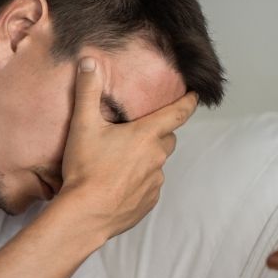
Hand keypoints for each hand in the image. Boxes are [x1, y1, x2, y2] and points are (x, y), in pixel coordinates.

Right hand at [59, 57, 197, 237]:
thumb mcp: (83, 126)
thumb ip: (87, 91)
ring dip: (145, 160)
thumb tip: (88, 62)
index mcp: (146, 135)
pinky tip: (117, 185)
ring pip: (156, 164)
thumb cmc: (85, 169)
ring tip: (119, 163)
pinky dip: (138, 183)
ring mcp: (154, 182)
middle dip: (158, 133)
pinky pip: (149, 187)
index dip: (188, 102)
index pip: (177, 113)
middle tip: (137, 133)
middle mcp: (157, 157)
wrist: (85, 215)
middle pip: (167, 138)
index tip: (195, 95)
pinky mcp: (148, 202)